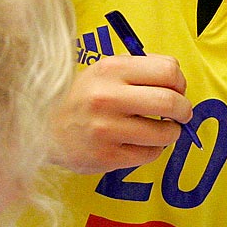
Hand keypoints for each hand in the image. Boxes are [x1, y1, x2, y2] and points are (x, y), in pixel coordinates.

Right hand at [52, 54, 193, 173]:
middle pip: (171, 102)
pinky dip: (153, 149)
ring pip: (165, 133)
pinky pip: (150, 154)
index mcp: (112, 69)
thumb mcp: (105, 71)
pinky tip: (140, 143)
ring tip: (161, 130)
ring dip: (171, 132)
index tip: (176, 89)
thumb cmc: (84, 96)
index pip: (168, 70)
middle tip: (181, 114)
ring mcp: (106, 129)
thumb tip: (179, 84)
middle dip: (184, 110)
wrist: (42, 127)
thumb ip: (141, 71)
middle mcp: (108, 97)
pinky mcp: (106, 157)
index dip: (180, 81)